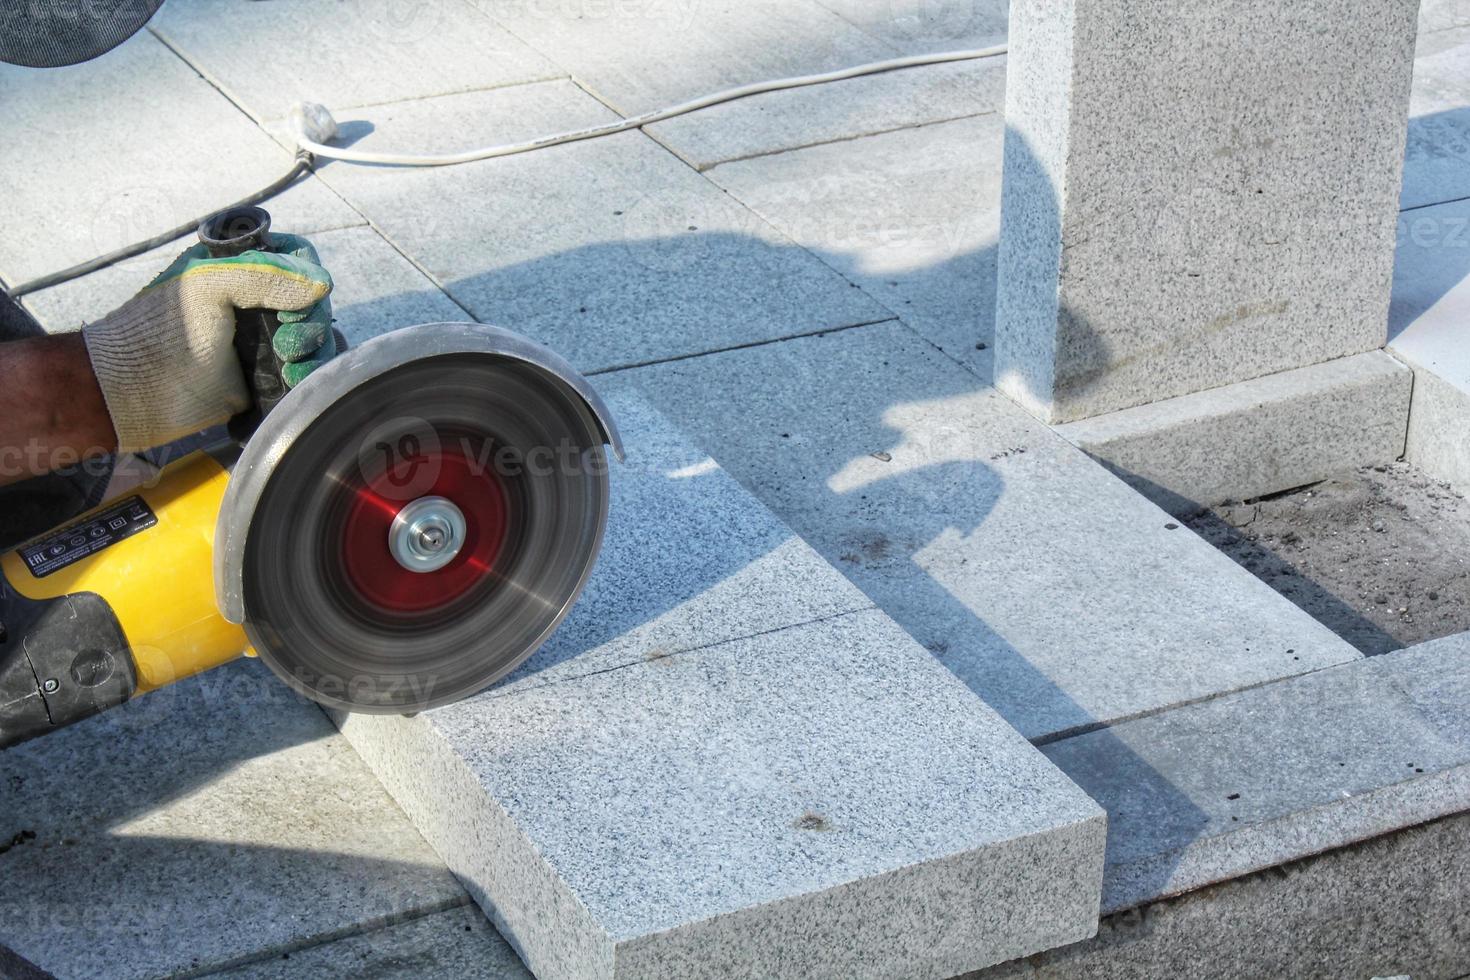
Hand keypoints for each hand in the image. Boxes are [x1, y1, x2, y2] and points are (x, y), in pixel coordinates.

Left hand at [82, 235, 333, 451]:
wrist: (136, 393)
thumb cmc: (164, 331)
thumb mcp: (209, 285)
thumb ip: (264, 275)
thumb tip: (322, 285)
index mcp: (240, 269)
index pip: (297, 256)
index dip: (306, 275)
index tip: (294, 301)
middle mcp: (256, 301)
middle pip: (313, 300)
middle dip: (310, 321)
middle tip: (286, 342)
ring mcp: (263, 340)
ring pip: (316, 336)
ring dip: (314, 350)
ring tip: (290, 367)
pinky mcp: (267, 377)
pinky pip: (307, 368)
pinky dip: (311, 373)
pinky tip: (296, 380)